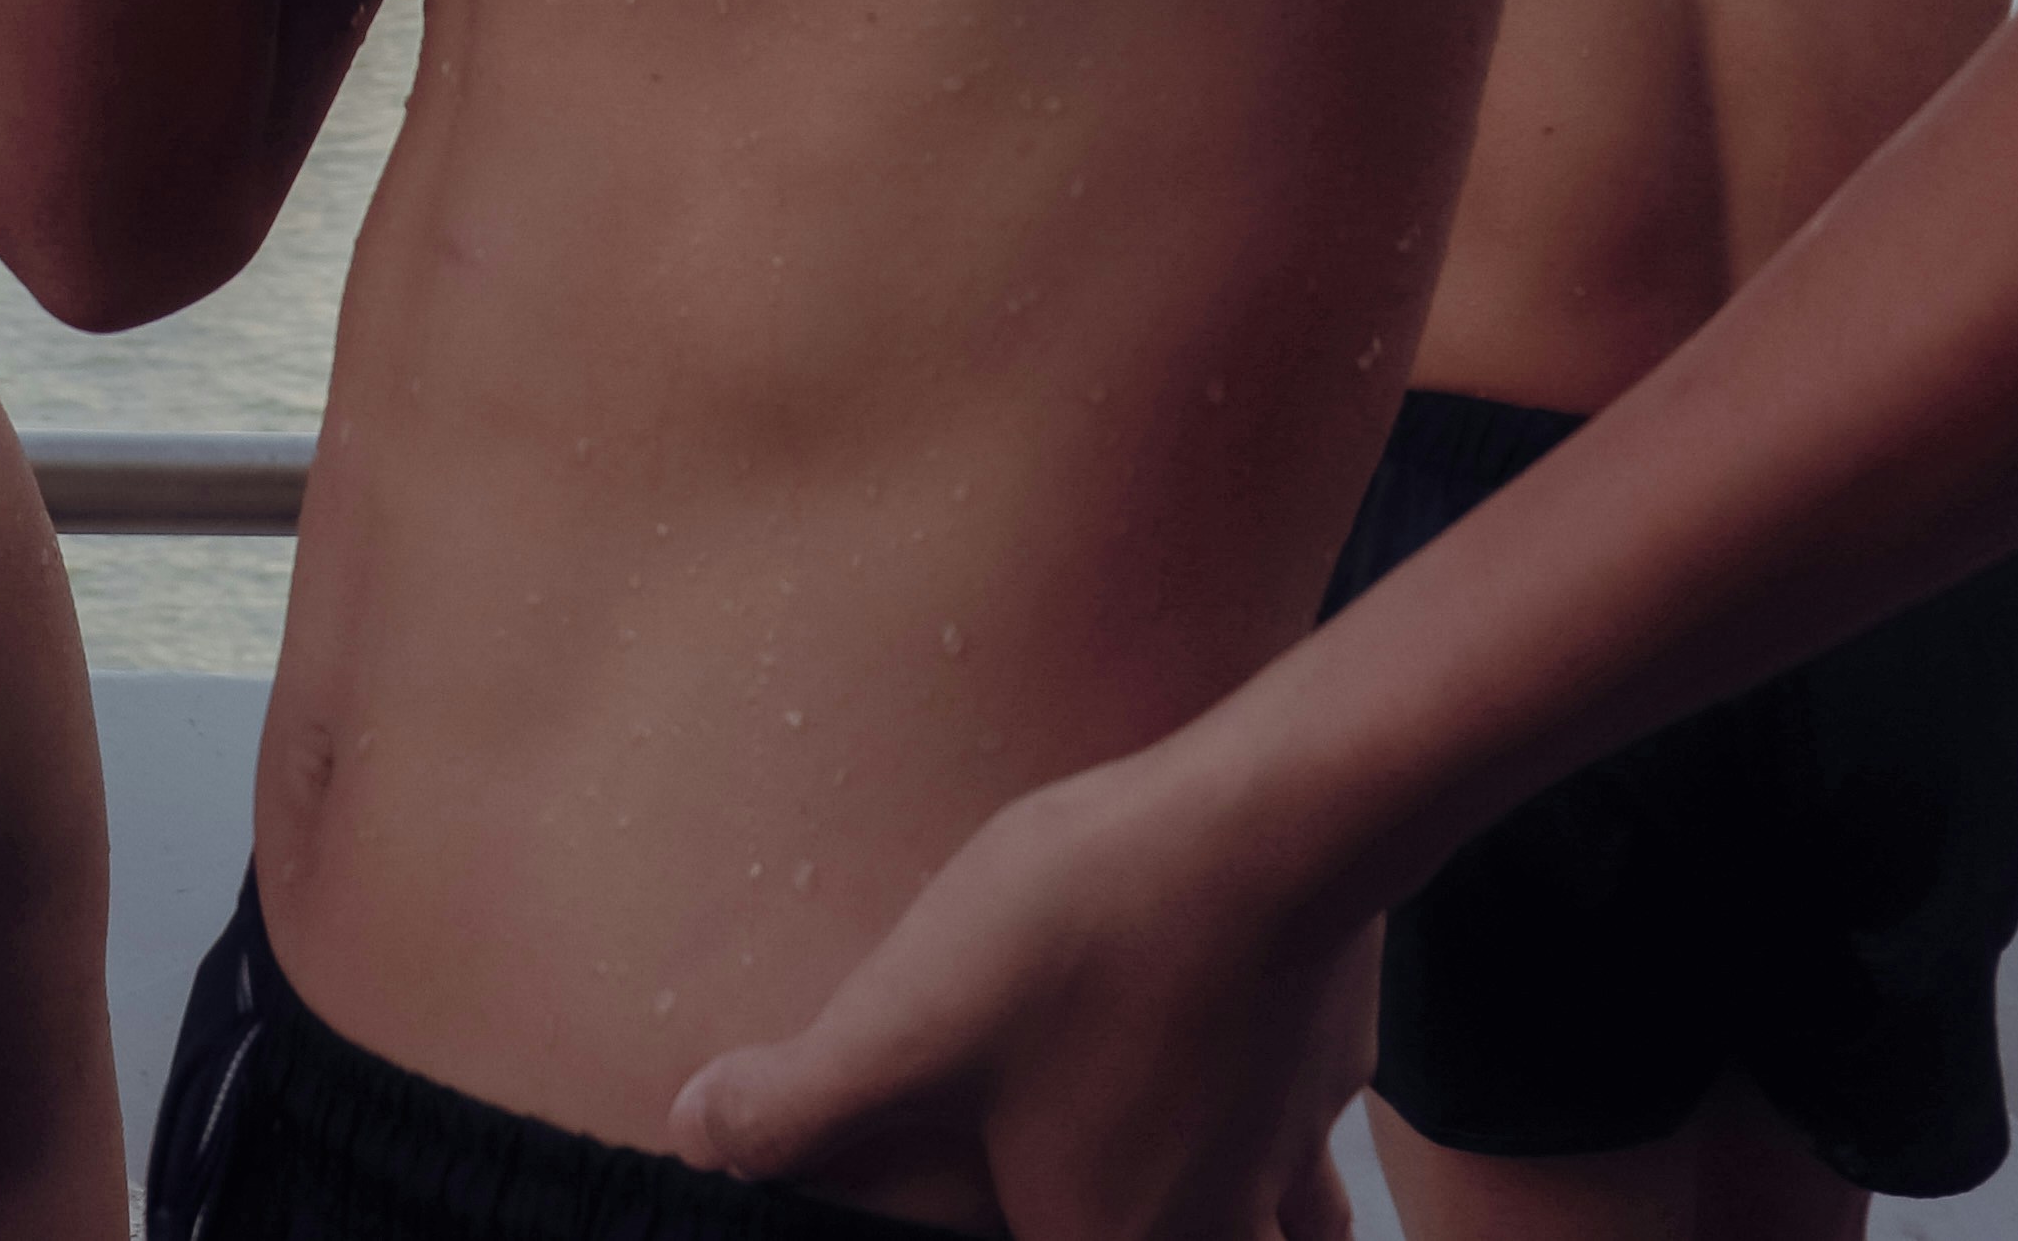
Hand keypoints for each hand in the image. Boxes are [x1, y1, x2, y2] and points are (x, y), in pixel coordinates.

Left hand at [669, 750, 1369, 1240]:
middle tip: (1075, 1191)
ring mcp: (1289, 1150)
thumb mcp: (907, 1023)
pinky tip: (1235, 1065)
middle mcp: (1217, 1227)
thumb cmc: (1084, 935)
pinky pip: (1305, 1143)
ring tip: (1186, 1184)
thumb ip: (794, 1104)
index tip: (1001, 1209)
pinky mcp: (1327, 1059)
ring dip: (1242, 1221)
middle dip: (1135, 1229)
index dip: (1013, 1238)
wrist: (1271, 818)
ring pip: (1282, 1234)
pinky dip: (1277, 1135)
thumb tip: (690, 1135)